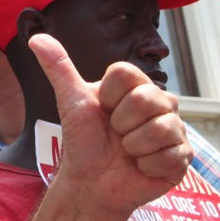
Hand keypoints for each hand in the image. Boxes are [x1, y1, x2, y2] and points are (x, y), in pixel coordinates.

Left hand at [30, 34, 189, 216]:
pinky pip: (170, 155)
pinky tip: (141, 167)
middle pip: (146, 98)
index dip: (108, 96)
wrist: (91, 182)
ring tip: (128, 151)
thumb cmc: (83, 141)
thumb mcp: (71, 101)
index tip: (103, 110)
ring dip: (134, 147)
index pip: (126, 73)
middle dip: (121, 123)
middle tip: (115, 134)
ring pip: (161, 128)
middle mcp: (162, 103)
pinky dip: (148, 166)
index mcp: (137, 86)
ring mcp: (175, 129)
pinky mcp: (183, 157)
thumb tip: (36, 38)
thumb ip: (58, 68)